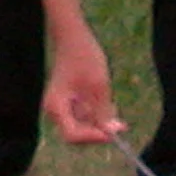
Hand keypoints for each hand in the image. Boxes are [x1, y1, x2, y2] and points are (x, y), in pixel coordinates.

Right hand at [42, 30, 117, 144]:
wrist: (74, 38)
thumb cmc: (84, 57)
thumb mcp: (99, 86)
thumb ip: (103, 112)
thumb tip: (111, 133)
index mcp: (57, 106)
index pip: (73, 135)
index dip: (93, 137)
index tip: (113, 134)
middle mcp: (55, 111)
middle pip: (77, 134)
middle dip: (98, 130)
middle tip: (120, 124)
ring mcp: (60, 108)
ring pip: (82, 126)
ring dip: (99, 122)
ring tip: (113, 106)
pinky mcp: (67, 104)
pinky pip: (83, 117)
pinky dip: (96, 114)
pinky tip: (106, 102)